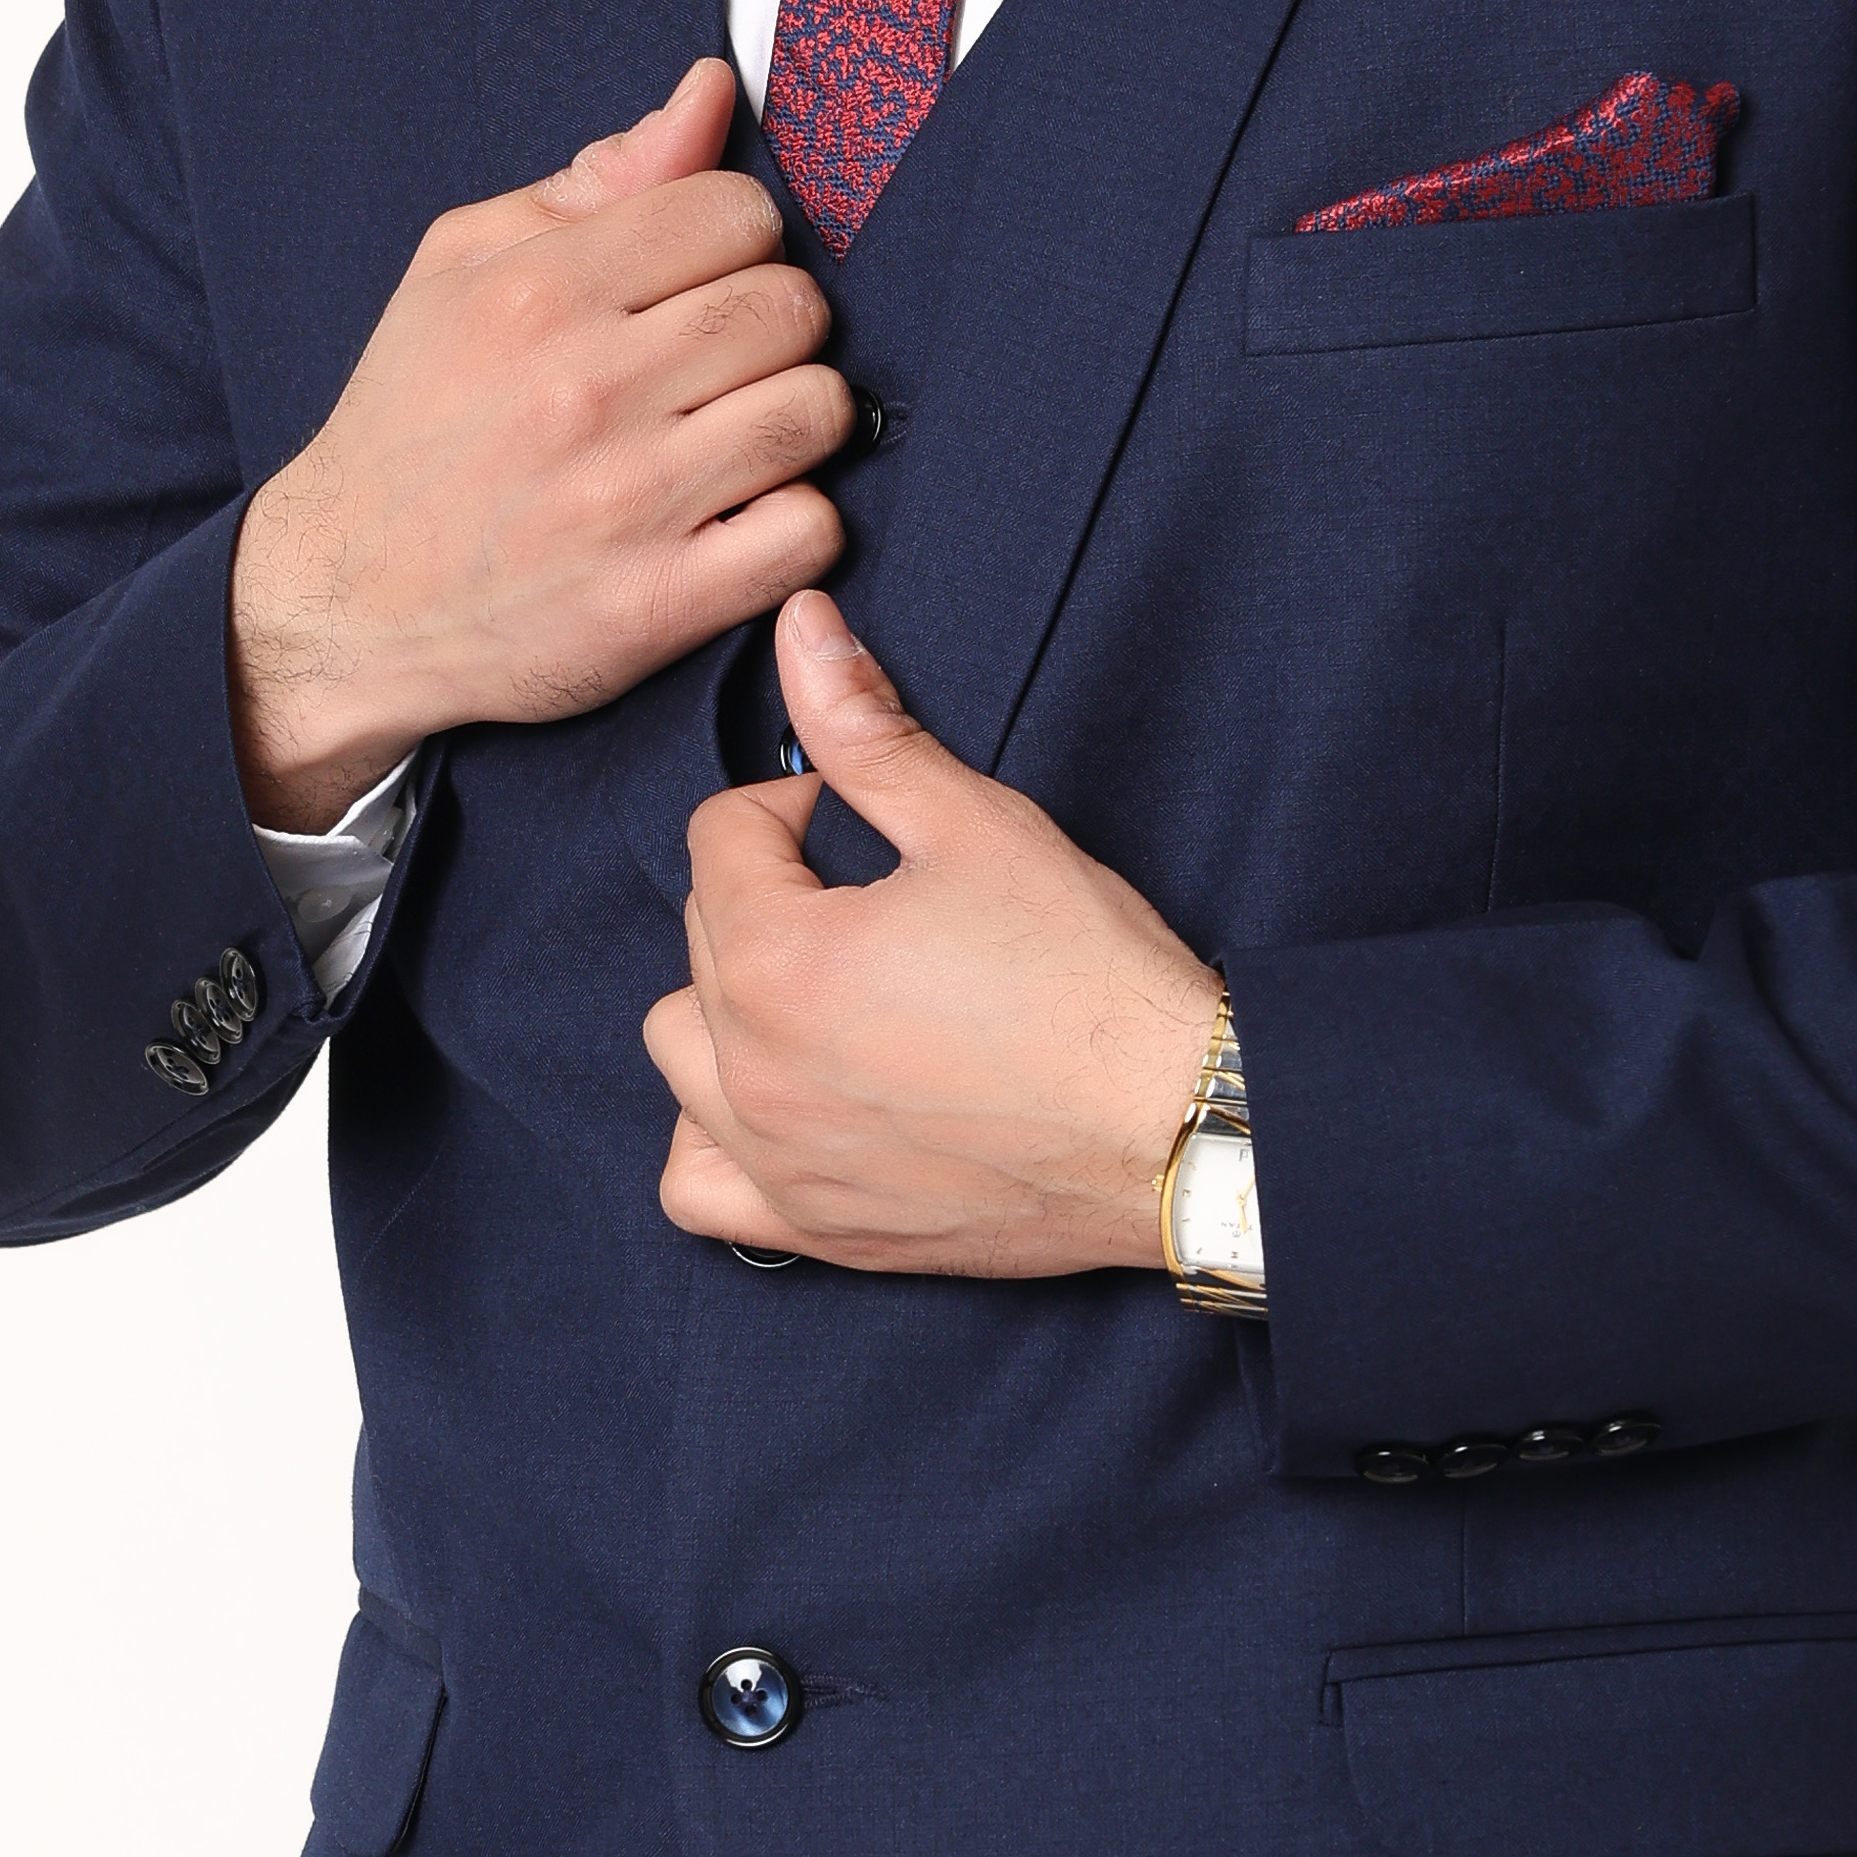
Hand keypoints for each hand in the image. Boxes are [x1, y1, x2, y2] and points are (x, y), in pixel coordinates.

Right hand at [229, 60, 847, 821]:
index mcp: (539, 289)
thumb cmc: (410, 422)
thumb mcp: (462, 269)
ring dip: (796, 421)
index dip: (737, 240)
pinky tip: (742, 517)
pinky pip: (810, 531)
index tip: (701, 280)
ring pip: (817, 411)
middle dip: (775, 328)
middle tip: (720, 365)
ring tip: (738, 436)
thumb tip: (708, 92)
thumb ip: (595, 180)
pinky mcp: (658, 602)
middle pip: (792, 308)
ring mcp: (628, 500)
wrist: (341, 600)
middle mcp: (588, 386)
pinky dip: (796, 523)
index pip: (736, 211)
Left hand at [645, 595, 1218, 1275]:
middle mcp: (752, 1068)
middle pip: (698, 941)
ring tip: (818, 992)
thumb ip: (865, 731)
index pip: (719, 839)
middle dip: (767, 900)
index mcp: (777, 958)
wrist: (1177, 1125)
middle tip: (868, 898)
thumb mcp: (978, 824)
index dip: (792, 808)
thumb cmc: (1090, 978)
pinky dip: (714, 1139)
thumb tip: (801, 628)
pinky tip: (780, 1101)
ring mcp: (778, 1158)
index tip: (855, 820)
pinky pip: (695, 1185)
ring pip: (679, 1057)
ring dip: (727, 1010)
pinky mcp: (816, 1227)